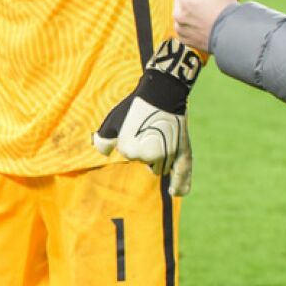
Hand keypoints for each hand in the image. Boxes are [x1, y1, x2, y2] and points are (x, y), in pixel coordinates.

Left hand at [93, 37, 201, 196]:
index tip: (132, 124)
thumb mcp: (112, 122)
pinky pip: (182, 173)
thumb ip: (102, 140)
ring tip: (158, 135)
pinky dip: (180, 184)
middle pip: (145, 162)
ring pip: (160, 166)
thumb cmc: (135, 107)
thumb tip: (102, 153)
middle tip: (146, 128)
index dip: (129, 138)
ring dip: (158, 157)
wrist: (162, 93)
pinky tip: (176, 192)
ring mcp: (168, 155)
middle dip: (144, 148)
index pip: (128, 153)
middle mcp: (150, 156)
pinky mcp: (183, 151)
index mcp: (130, 150)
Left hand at [172, 0, 236, 51]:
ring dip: (189, 11)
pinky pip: (183, 25)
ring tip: (206, 16)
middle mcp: (179, 13)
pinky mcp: (183, 37)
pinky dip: (190, 24)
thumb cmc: (227, 8)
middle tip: (208, 4)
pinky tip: (203, 25)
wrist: (234, 35)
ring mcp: (180, 27)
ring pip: (180, 11)